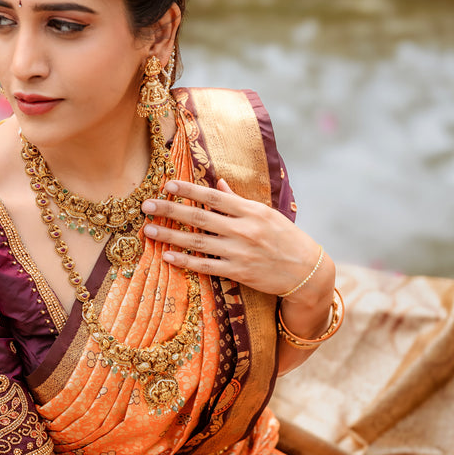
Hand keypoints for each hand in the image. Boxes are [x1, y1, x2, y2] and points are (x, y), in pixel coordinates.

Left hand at [142, 178, 331, 299]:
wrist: (306, 271)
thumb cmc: (286, 238)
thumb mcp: (266, 214)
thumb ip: (238, 200)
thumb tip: (217, 182)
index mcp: (251, 211)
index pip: (214, 197)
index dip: (190, 190)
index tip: (168, 184)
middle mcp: (243, 230)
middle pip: (200, 217)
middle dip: (170, 210)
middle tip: (147, 205)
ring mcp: (239, 252)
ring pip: (197, 242)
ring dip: (170, 235)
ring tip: (149, 230)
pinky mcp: (238, 272)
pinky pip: (205, 266)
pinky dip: (185, 260)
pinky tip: (167, 255)